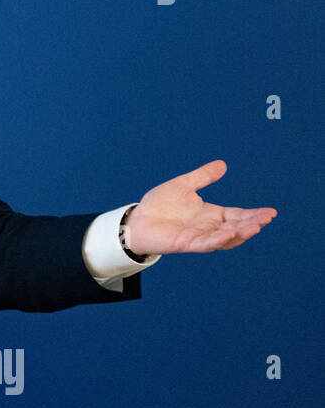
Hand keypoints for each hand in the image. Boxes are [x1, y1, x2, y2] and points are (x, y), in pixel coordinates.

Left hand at [125, 160, 275, 255]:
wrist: (137, 219)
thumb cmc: (159, 205)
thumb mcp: (184, 185)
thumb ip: (203, 176)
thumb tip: (222, 164)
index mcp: (211, 214)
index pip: (238, 215)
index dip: (254, 214)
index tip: (271, 212)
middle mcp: (208, 227)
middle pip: (236, 227)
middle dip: (252, 223)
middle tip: (267, 218)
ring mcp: (198, 236)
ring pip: (225, 238)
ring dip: (241, 233)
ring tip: (255, 227)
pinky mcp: (185, 243)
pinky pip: (205, 243)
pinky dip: (217, 239)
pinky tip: (228, 233)